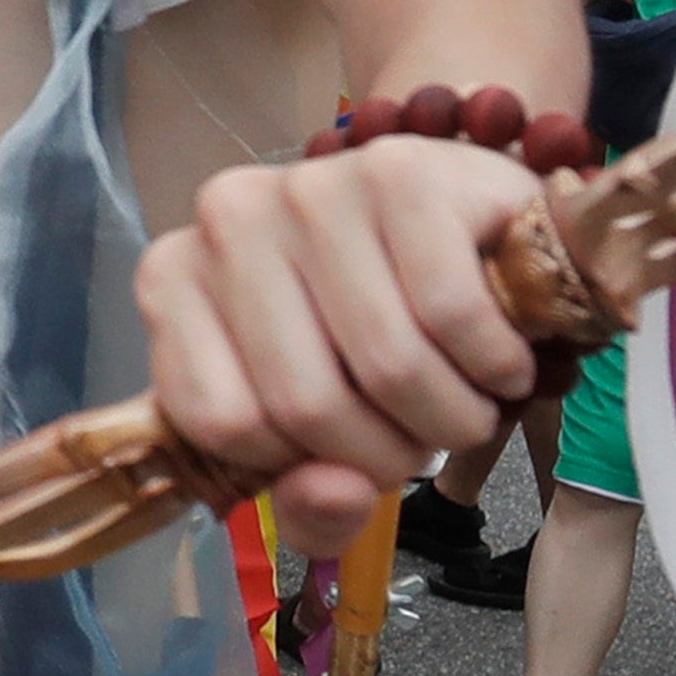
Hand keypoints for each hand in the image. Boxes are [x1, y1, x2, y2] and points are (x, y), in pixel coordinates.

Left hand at [131, 139, 547, 555]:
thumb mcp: (327, 437)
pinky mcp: (403, 170)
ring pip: (386, 364)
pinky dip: (495, 362)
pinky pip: (451, 313)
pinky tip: (502, 357)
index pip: (222, 424)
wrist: (485, 241)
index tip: (353, 450)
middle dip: (391, 453)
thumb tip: (329, 498)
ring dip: (454, 416)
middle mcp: (226, 218)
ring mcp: (312, 185)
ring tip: (471, 398)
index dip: (308, 466)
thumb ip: (311, 504)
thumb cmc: (385, 334)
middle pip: (305, 404)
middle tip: (428, 431)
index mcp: (174, 282)